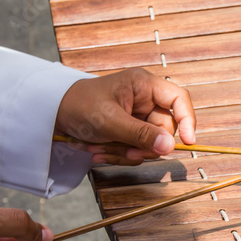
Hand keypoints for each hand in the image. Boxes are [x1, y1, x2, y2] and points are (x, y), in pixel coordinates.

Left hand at [55, 68, 195, 165]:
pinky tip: (99, 152)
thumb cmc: (79, 106)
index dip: (188, 120)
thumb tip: (169, 147)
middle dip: (144, 145)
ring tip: (101, 149)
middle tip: (127, 152)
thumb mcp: (110, 121)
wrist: (52, 115)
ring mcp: (137, 118)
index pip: (179, 100)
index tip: (188, 143)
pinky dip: (118, 155)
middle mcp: (145, 100)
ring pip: (150, 144)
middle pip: (165, 129)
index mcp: (144, 85)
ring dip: (126, 152)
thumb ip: (141, 134)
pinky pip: (136, 150)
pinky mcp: (128, 133)